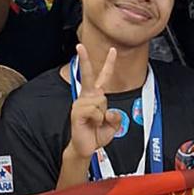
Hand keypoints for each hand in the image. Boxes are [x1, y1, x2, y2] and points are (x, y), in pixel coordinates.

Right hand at [65, 44, 124, 160]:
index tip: (112, 50)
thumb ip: (116, 116)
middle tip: (79, 46)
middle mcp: (86, 97)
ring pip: (100, 101)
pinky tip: (91, 124)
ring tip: (95, 123)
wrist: (85, 148)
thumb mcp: (113, 125)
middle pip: (88, 75)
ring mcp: (80, 104)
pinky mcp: (77, 112)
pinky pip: (95, 111)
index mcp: (95, 97)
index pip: (103, 77)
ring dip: (103, 115)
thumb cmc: (96, 135)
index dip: (109, 64)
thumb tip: (110, 112)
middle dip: (84, 60)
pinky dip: (97, 119)